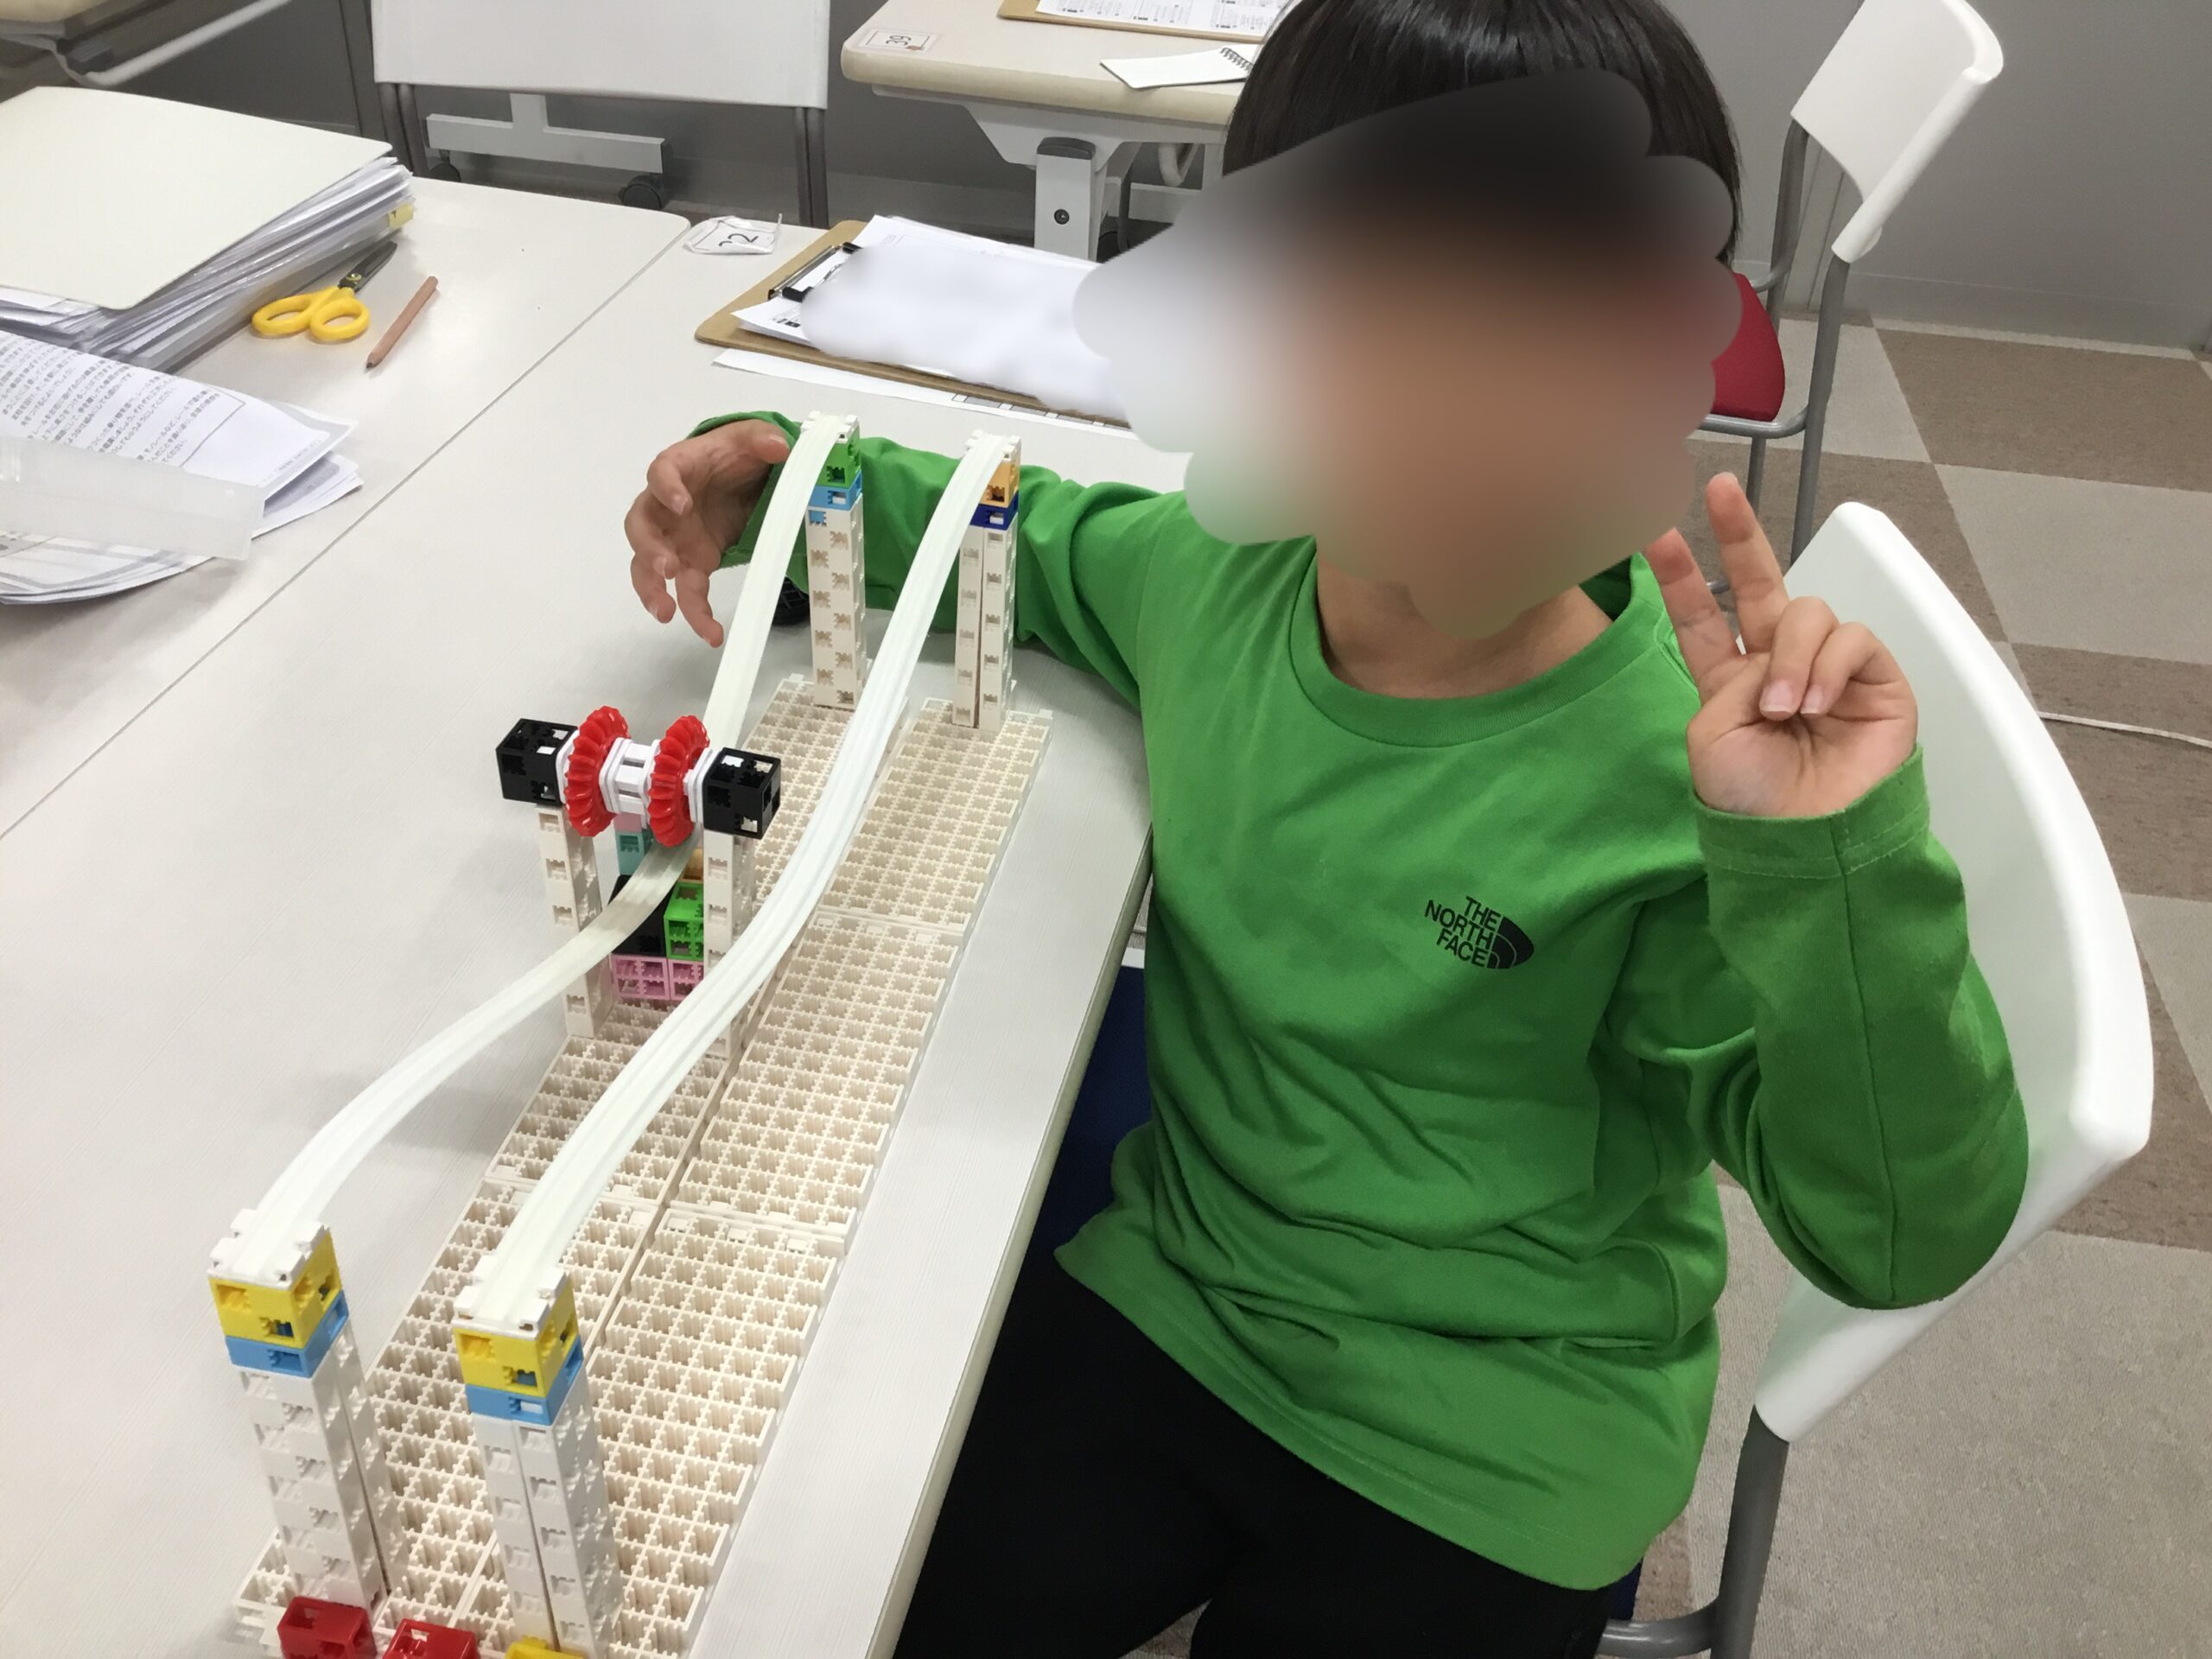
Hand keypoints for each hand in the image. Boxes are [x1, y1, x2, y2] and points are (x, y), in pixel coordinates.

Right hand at [624, 420, 791, 645]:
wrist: (741, 475)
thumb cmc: (735, 453)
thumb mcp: (752, 438)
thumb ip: (761, 438)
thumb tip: (779, 446)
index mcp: (679, 467)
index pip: (661, 472)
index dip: (666, 488)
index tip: (681, 504)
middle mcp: (666, 506)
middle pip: (640, 525)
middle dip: (648, 548)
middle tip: (666, 567)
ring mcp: (675, 537)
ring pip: (647, 565)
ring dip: (652, 589)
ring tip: (666, 613)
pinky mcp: (692, 562)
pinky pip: (685, 591)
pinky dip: (695, 613)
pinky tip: (710, 633)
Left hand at [1645, 474, 1916, 817]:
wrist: (1806, 839)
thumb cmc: (1753, 799)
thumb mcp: (1713, 735)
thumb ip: (1731, 679)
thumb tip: (1774, 655)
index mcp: (1730, 680)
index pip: (1704, 617)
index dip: (1682, 577)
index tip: (1656, 535)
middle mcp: (1778, 664)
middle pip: (1761, 584)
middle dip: (1740, 535)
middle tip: (1719, 490)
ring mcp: (1828, 667)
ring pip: (1808, 613)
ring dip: (1792, 656)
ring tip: (1787, 708)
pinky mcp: (1875, 678)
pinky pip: (1851, 639)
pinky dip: (1827, 665)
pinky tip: (1815, 702)